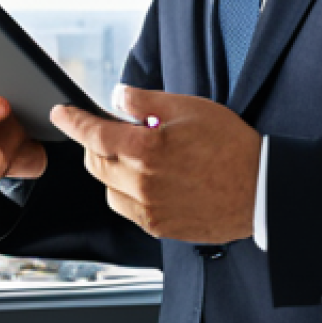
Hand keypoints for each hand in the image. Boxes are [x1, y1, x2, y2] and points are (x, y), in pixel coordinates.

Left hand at [50, 86, 260, 243]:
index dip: (73, 122)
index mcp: (148, 150)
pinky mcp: (159, 227)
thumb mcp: (188, 108)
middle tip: (112, 130)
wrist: (261, 190)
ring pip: (107, 187)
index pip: (94, 134)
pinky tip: (148, 178)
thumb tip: (117, 96)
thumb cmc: (230, 145)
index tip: (60, 113)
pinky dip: (126, 190)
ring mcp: (150, 209)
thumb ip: (145, 101)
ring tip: (138, 155)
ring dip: (110, 168)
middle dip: (94, 143)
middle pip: (95, 162)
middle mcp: (143, 183)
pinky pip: (126, 208)